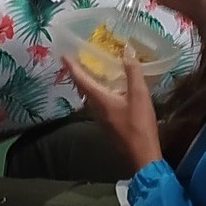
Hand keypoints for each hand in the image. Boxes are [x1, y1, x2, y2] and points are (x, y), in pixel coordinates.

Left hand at [63, 49, 162, 170]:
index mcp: (100, 100)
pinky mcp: (109, 125)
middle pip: (82, 89)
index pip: (81, 80)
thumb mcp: (139, 95)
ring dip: (88, 84)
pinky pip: (98, 104)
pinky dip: (98, 93)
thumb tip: (127, 49)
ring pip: (90, 98)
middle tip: (77, 61)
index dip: (72, 67)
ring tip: (93, 72)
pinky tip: (110, 91)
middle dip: (78, 74)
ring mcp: (101, 119)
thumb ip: (133, 72)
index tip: (64, 56)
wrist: (142, 156)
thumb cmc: (139, 125)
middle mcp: (96, 109)